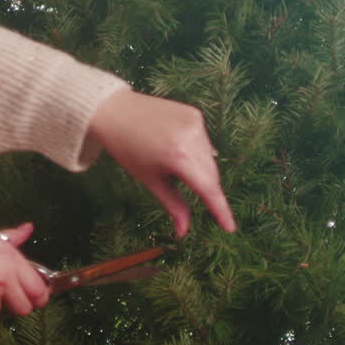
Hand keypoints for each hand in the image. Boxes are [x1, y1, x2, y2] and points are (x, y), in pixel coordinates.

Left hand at [87, 90, 236, 237]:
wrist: (115, 112)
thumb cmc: (128, 149)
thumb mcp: (151, 180)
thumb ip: (173, 206)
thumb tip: (183, 232)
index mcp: (180, 157)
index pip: (208, 189)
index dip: (221, 210)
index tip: (230, 228)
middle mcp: (193, 138)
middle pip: (211, 175)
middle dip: (206, 189)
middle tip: (192, 194)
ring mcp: (196, 123)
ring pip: (209, 158)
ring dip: (201, 169)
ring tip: (174, 164)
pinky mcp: (195, 114)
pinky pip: (204, 141)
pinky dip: (197, 151)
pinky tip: (176, 147)